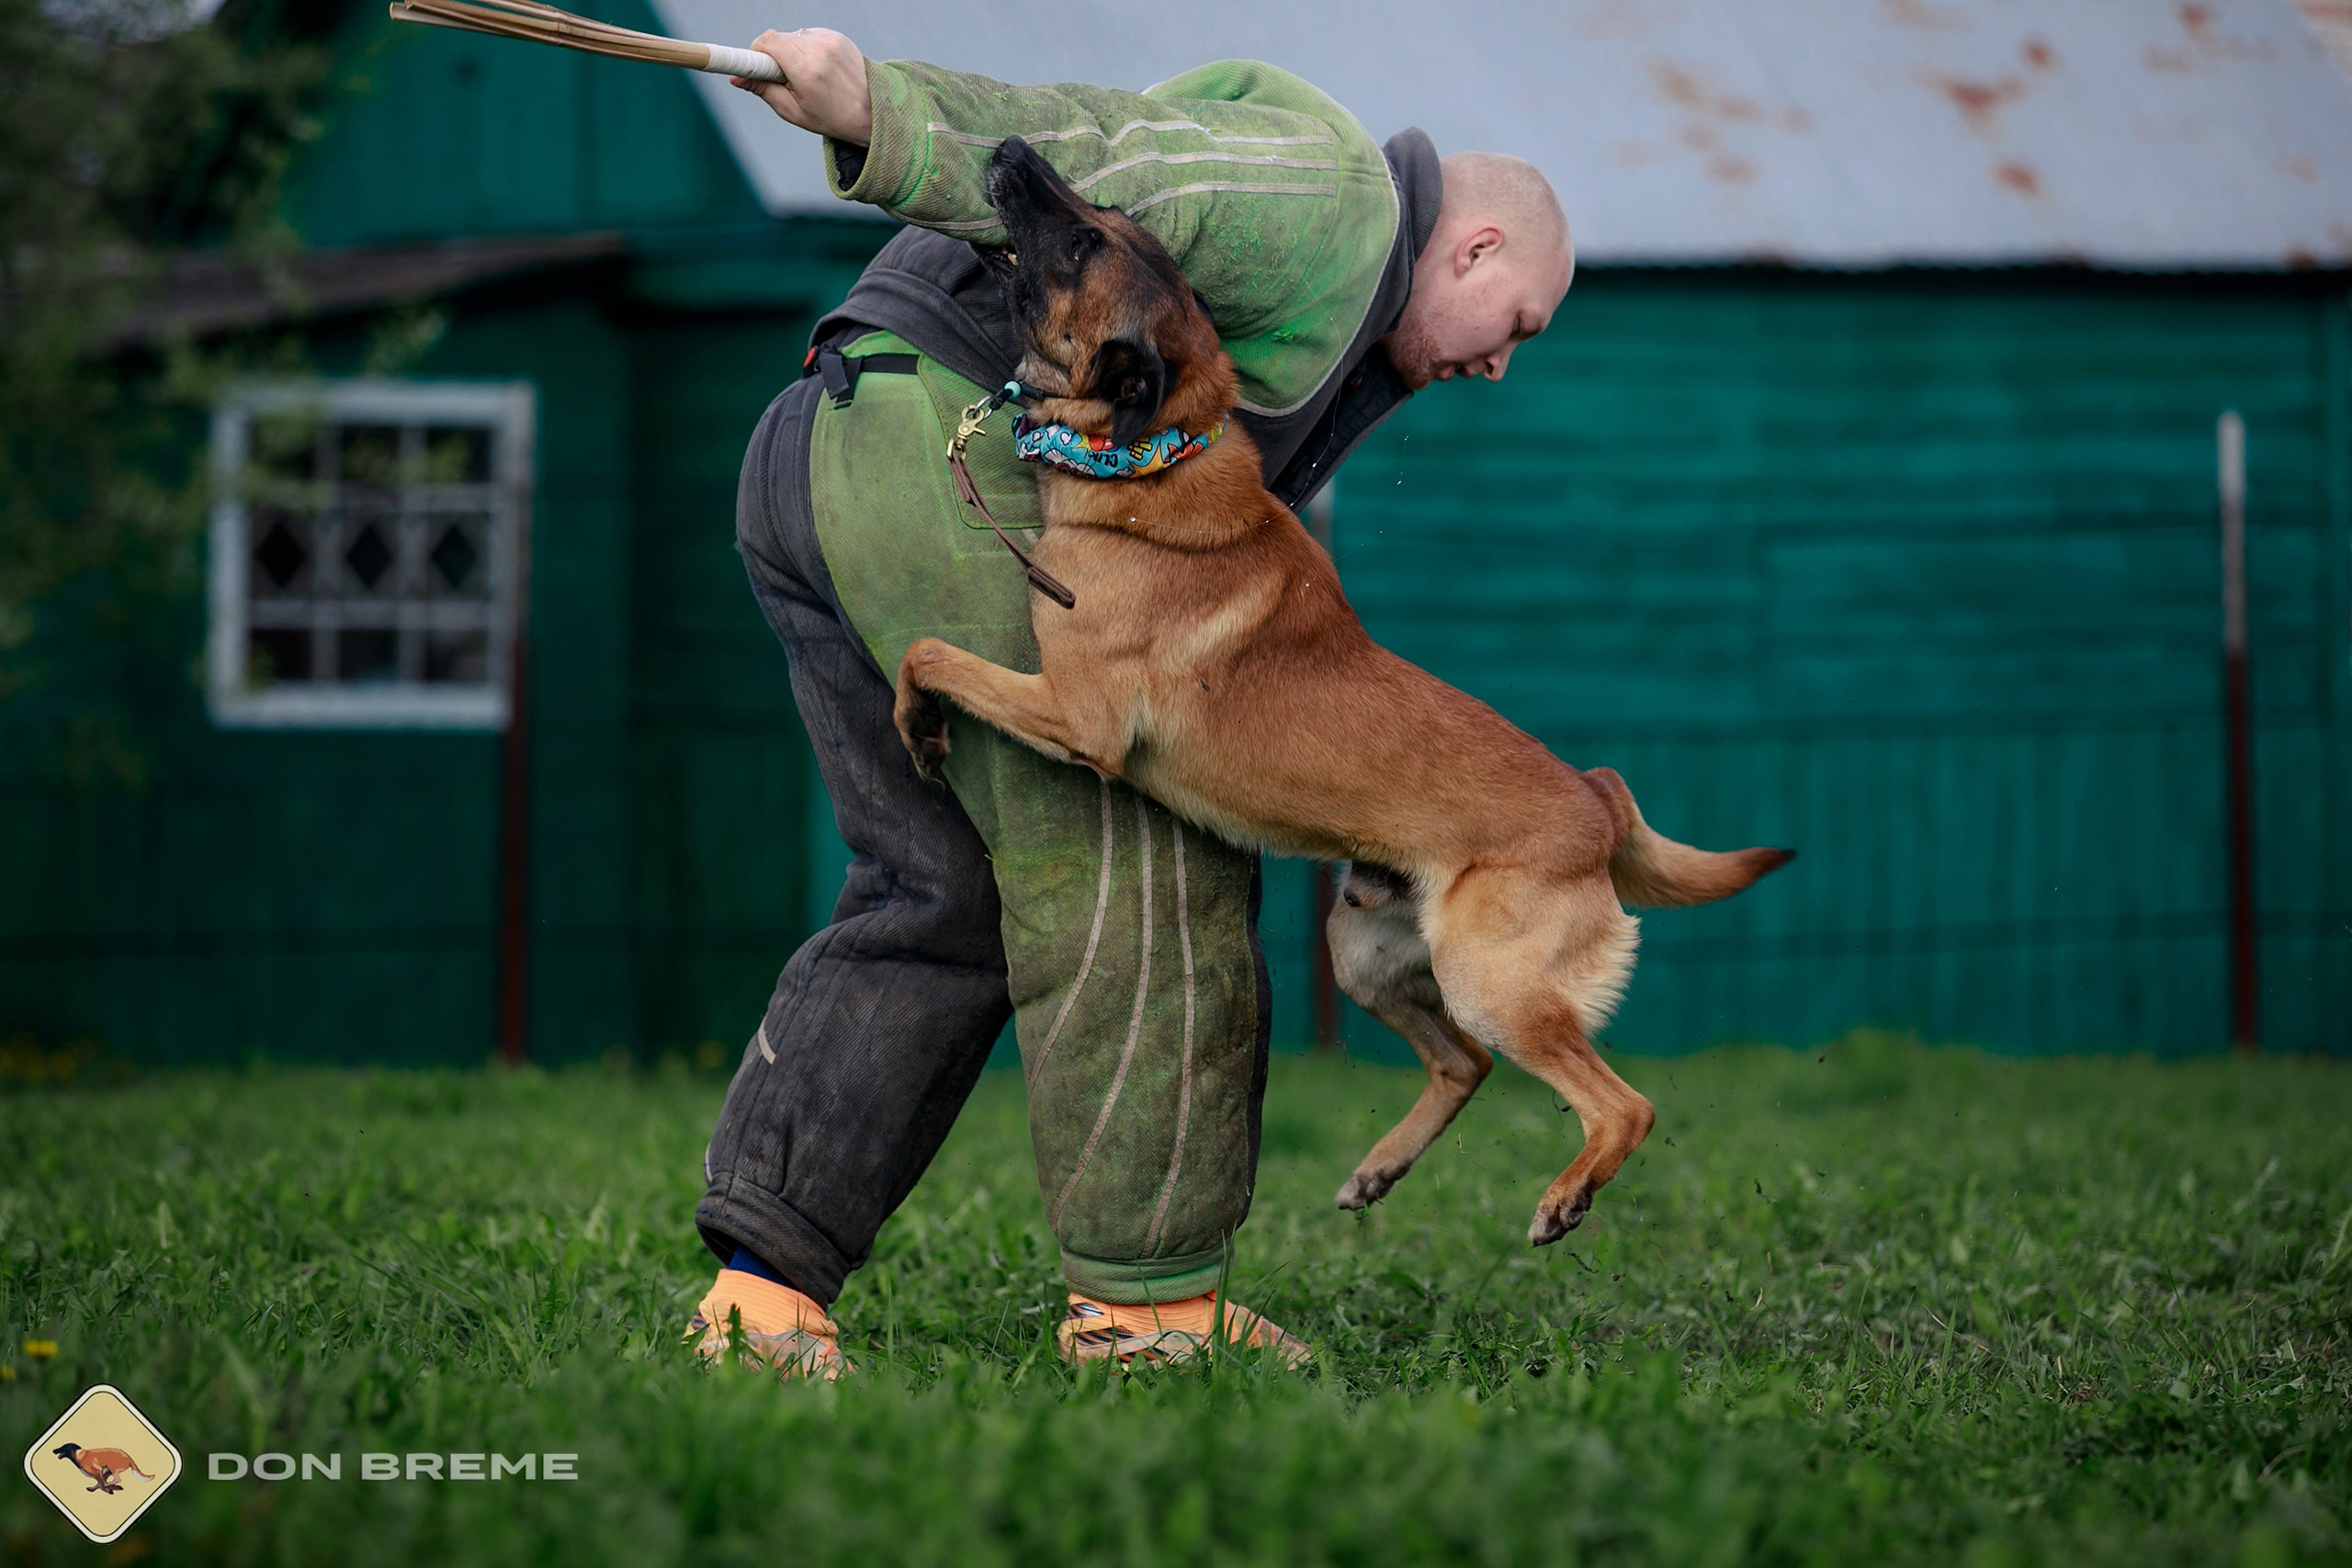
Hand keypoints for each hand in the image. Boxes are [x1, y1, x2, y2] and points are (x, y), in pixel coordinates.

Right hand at [730, 28, 871, 145]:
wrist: (873, 112)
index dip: (753, 52)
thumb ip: (763, 90)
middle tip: (781, 79)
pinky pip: (808, 36)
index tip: (748, 63)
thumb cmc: (831, 118)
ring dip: (789, 53)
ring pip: (792, 37)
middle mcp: (818, 49)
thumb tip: (736, 77)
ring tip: (805, 76)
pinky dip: (805, 50)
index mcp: (806, 70)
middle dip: (772, 57)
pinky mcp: (836, 36)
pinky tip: (818, 69)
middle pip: (777, 39)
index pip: (767, 42)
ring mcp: (830, 40)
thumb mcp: (793, 111)